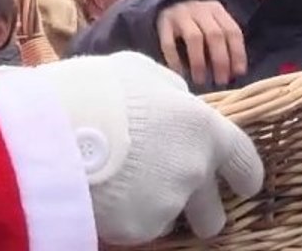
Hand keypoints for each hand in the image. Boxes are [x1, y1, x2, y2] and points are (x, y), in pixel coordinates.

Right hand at [31, 52, 263, 243]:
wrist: (55, 130)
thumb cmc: (98, 90)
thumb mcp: (141, 71)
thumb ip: (170, 91)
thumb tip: (178, 99)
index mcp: (204, 130)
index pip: (243, 161)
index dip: (246, 175)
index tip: (245, 186)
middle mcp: (195, 173)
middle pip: (213, 213)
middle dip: (202, 213)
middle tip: (180, 203)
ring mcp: (168, 205)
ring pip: (170, 219)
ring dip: (158, 211)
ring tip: (126, 191)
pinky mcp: (138, 229)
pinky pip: (138, 227)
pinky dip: (127, 217)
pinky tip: (104, 195)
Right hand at [157, 0, 246, 85]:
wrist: (168, 1)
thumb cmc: (196, 22)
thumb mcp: (213, 23)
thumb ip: (224, 42)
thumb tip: (235, 73)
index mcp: (217, 10)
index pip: (232, 31)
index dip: (237, 53)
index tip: (238, 73)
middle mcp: (200, 10)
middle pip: (215, 35)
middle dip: (220, 61)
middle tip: (221, 81)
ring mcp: (181, 15)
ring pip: (194, 38)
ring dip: (199, 62)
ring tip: (200, 80)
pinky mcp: (163, 23)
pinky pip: (169, 44)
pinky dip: (175, 60)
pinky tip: (180, 73)